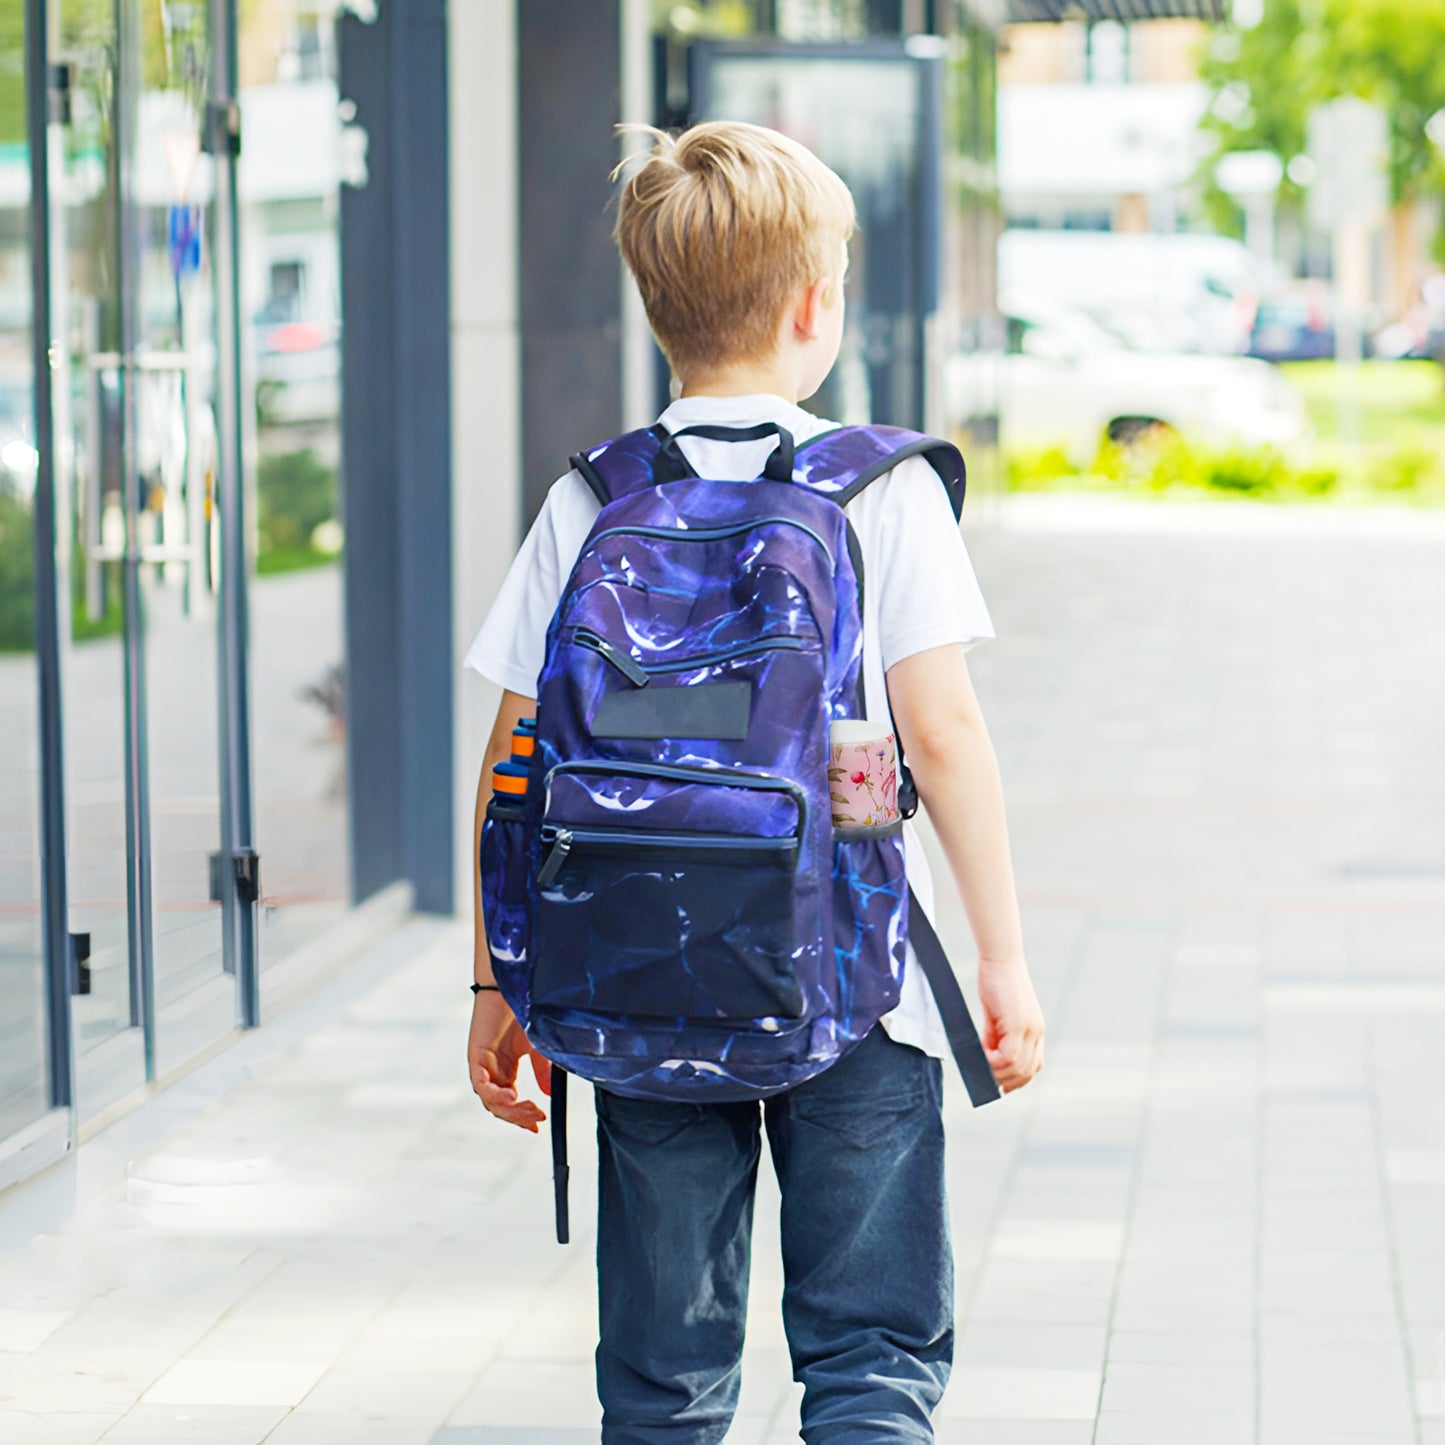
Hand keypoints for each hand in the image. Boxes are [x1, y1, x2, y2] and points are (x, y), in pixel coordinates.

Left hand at [467, 989, 551, 1131]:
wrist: (513, 987)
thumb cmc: (523, 1012)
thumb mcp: (537, 1047)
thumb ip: (542, 1071)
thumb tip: (548, 1095)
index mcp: (505, 1070)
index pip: (510, 1103)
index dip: (522, 1117)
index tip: (539, 1125)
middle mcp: (492, 1071)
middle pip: (500, 1107)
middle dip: (519, 1117)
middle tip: (538, 1118)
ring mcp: (482, 1066)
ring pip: (491, 1101)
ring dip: (511, 1110)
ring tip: (531, 1109)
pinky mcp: (475, 1057)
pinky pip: (482, 1085)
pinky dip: (496, 1095)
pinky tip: (513, 1095)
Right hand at [978, 959, 1044, 1093]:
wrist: (1000, 958)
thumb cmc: (996, 981)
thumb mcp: (996, 1015)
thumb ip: (995, 1036)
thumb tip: (987, 1056)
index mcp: (1035, 1030)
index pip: (1033, 1066)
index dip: (1016, 1078)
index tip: (998, 1082)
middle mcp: (1037, 1032)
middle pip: (1027, 1071)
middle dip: (1006, 1081)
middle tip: (985, 1079)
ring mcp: (1029, 1029)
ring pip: (1019, 1067)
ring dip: (998, 1072)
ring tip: (981, 1066)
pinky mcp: (1018, 1024)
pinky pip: (1009, 1056)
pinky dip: (993, 1062)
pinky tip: (981, 1055)